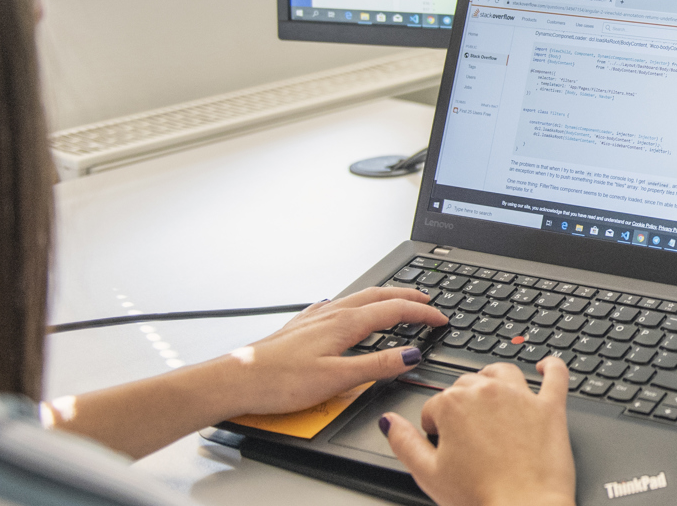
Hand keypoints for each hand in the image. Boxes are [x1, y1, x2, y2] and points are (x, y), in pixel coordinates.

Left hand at [215, 287, 447, 416]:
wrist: (236, 380)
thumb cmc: (278, 382)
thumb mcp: (336, 379)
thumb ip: (376, 367)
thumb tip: (409, 355)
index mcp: (344, 324)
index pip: (394, 310)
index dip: (422, 313)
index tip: (441, 318)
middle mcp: (331, 314)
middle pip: (378, 296)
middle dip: (407, 296)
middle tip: (428, 301)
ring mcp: (315, 318)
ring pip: (358, 298)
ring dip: (384, 297)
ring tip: (398, 302)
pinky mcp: (301, 327)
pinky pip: (337, 307)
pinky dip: (355, 305)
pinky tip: (346, 311)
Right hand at [382, 359, 575, 505]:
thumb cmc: (480, 496)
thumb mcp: (428, 474)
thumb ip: (404, 443)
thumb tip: (389, 422)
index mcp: (454, 405)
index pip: (435, 405)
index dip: (435, 426)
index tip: (442, 444)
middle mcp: (488, 391)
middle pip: (467, 385)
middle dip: (462, 404)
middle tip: (465, 435)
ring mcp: (522, 397)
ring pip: (503, 372)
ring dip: (493, 378)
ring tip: (491, 394)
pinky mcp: (551, 407)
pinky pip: (556, 375)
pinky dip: (553, 367)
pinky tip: (547, 365)